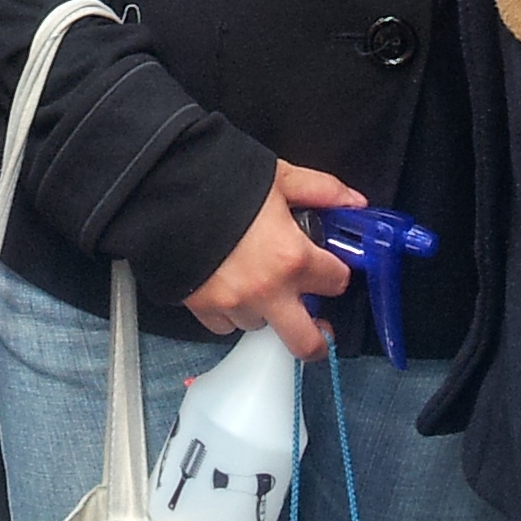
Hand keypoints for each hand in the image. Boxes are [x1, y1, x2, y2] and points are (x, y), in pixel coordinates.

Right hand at [184, 161, 359, 359]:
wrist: (166, 190)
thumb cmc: (224, 181)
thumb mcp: (280, 177)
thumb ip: (322, 191)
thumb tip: (354, 202)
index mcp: (293, 258)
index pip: (336, 282)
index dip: (335, 272)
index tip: (329, 268)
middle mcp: (267, 292)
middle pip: (306, 342)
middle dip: (316, 335)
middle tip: (315, 321)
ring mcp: (234, 305)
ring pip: (262, 327)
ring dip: (267, 311)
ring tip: (259, 282)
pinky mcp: (204, 309)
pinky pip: (226, 325)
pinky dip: (232, 312)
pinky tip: (230, 285)